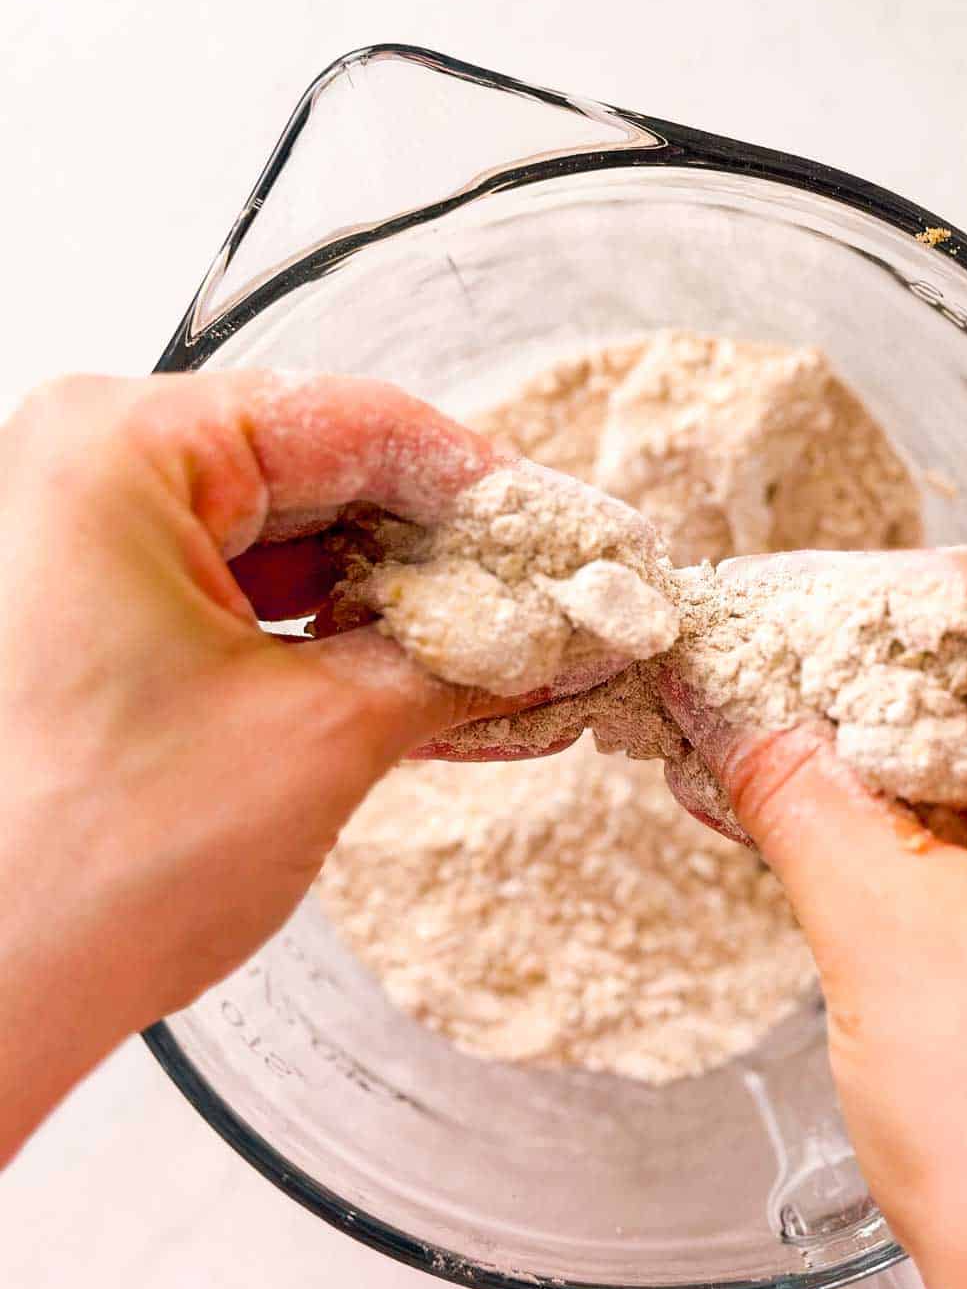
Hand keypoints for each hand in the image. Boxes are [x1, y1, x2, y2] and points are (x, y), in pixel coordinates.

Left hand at [0, 371, 528, 1163]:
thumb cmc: (90, 866)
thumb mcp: (322, 738)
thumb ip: (466, 660)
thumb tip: (570, 630)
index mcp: (117, 445)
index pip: (356, 423)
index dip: (485, 488)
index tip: (569, 540)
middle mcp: (83, 472)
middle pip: (321, 478)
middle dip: (447, 560)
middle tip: (555, 609)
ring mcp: (75, 549)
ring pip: (288, 549)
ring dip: (400, 612)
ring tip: (514, 665)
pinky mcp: (87, 623)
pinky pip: (242, 607)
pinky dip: (334, 649)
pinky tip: (433, 694)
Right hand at [664, 545, 966, 1288]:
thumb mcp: (886, 937)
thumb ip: (793, 793)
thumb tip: (721, 704)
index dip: (890, 600)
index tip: (785, 616)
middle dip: (876, 674)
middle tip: (759, 679)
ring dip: (887, 744)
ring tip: (769, 744)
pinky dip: (918, 807)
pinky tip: (823, 809)